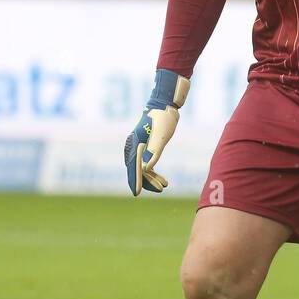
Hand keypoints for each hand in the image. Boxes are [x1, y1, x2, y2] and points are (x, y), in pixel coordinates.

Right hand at [124, 69, 189, 194]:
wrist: (165, 105)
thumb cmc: (163, 118)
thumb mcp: (162, 136)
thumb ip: (153, 152)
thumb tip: (146, 168)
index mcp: (135, 143)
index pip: (134, 166)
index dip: (136, 180)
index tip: (137, 193)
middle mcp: (133, 145)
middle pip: (136, 168)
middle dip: (146, 181)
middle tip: (160, 189)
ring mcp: (138, 146)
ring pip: (142, 167)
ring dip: (151, 178)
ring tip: (164, 186)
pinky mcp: (145, 146)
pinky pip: (146, 163)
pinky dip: (153, 171)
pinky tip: (162, 179)